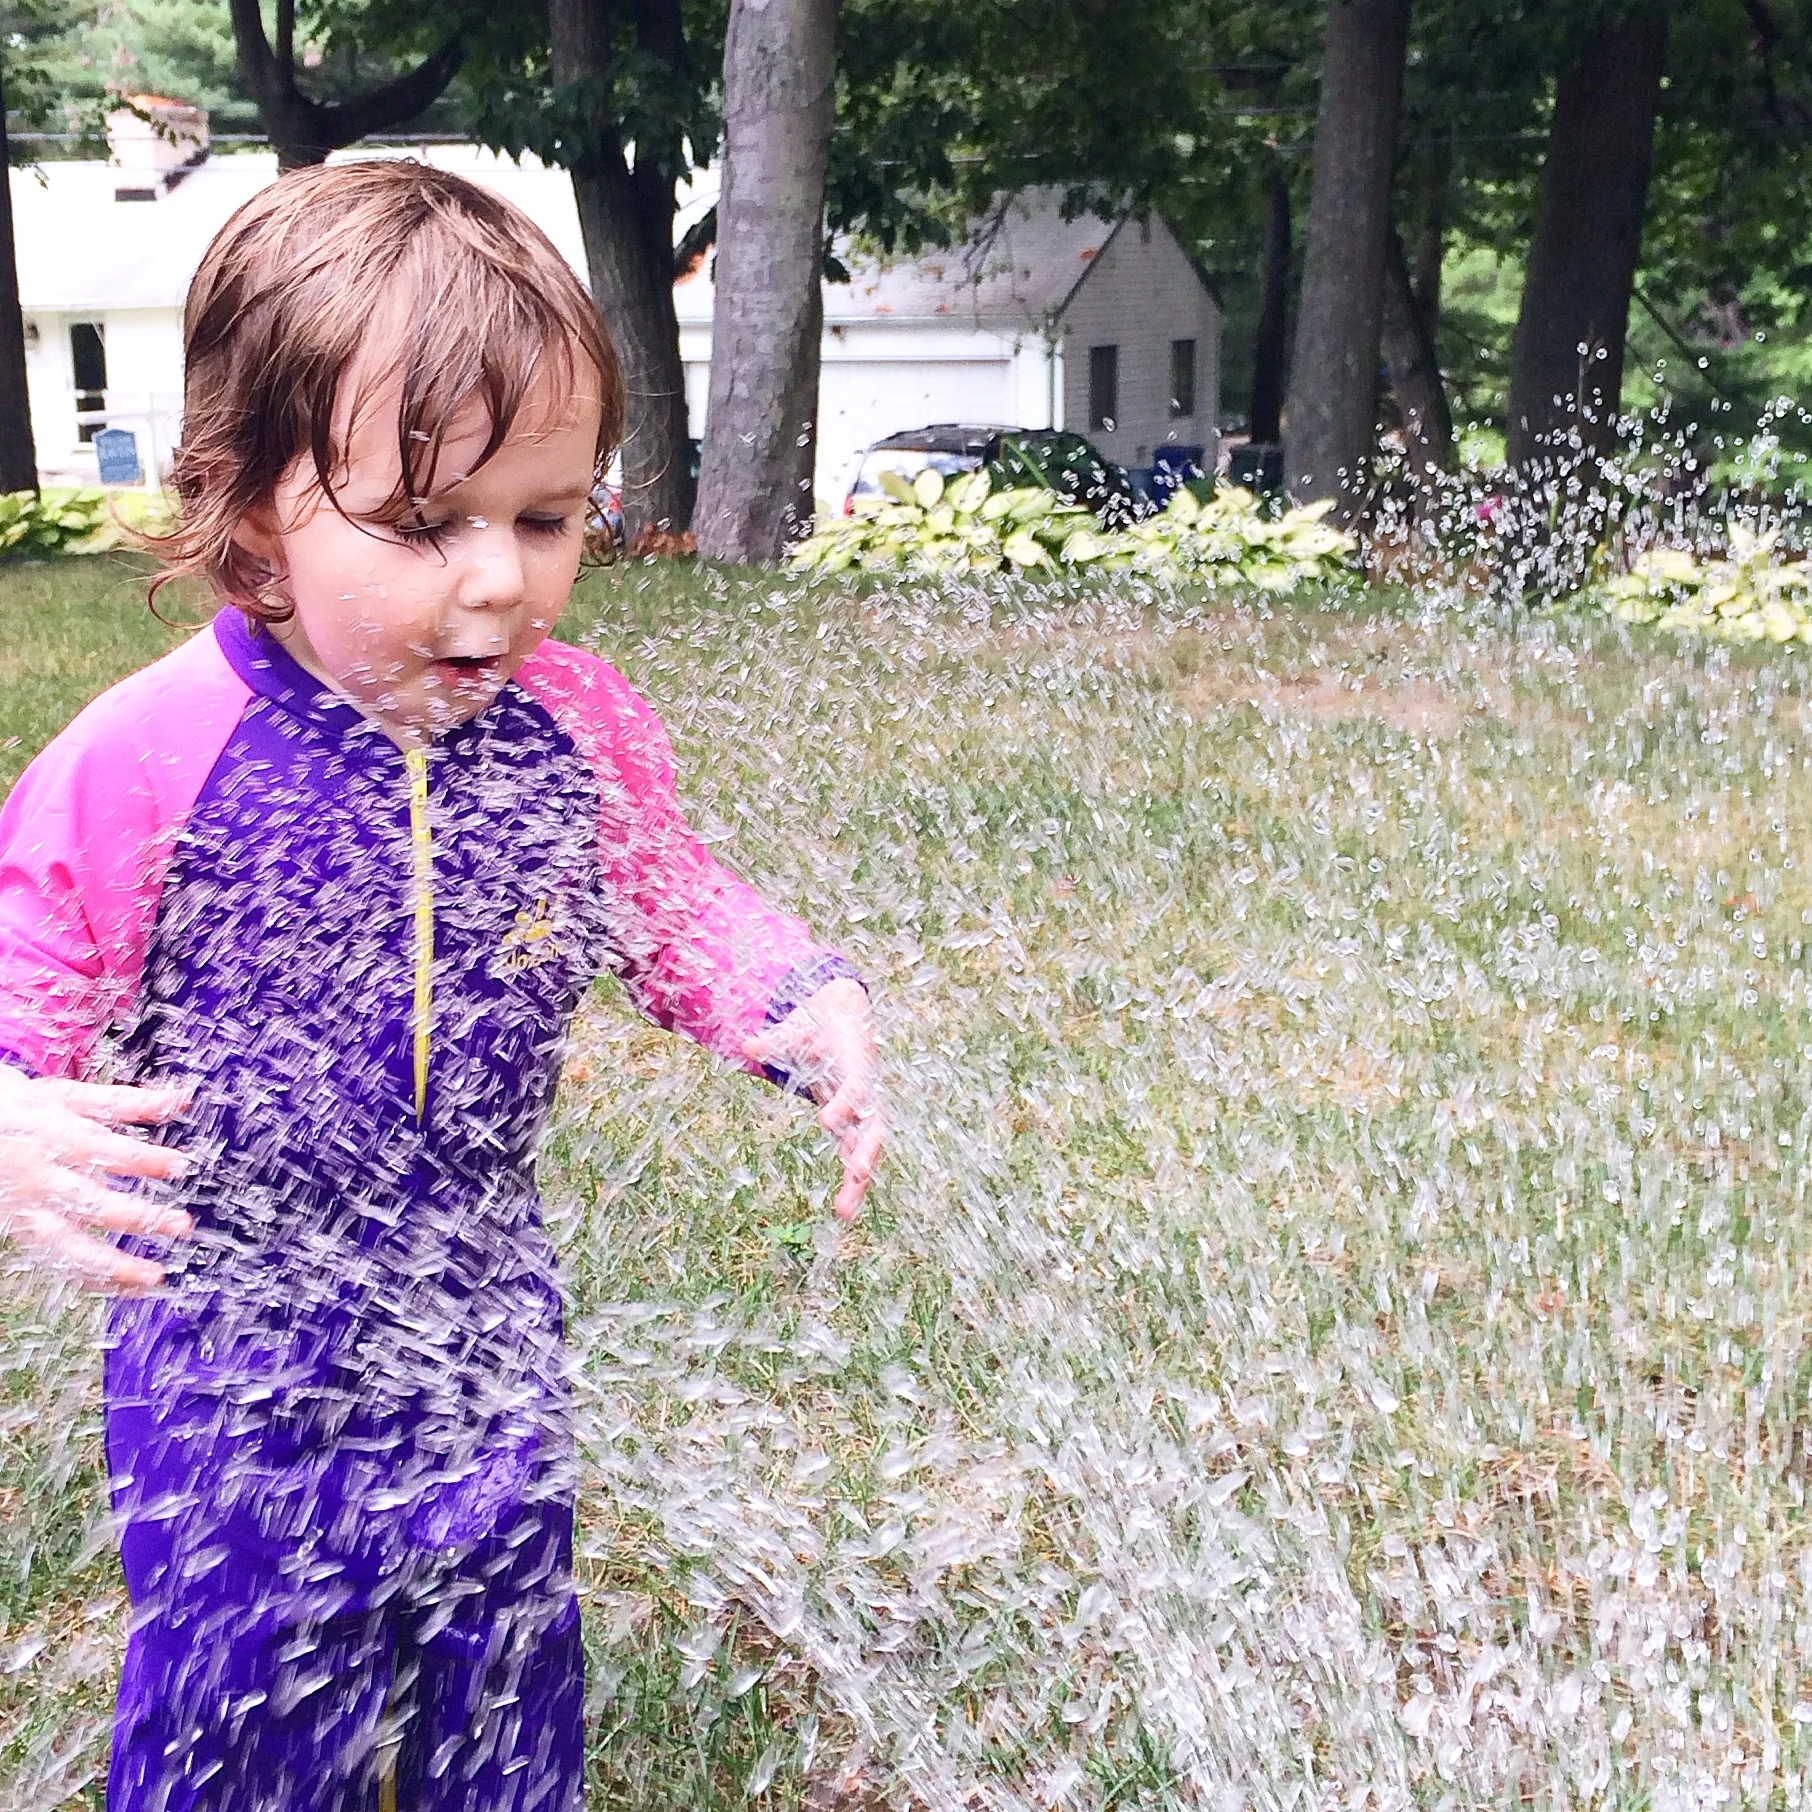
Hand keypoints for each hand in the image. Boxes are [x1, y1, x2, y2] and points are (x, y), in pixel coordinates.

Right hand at [0, 1069, 193, 1292]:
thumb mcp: (69, 1097)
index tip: (180, 1166)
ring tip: (152, 1277)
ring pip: (69, 1245)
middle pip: (93, 1204)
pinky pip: (56, 1260)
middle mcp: (45, 1177)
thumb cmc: (19, 1110)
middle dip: (139, 1217)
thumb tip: (182, 1099)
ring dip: (113, 1264)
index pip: (110, 1152)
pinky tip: (123, 1287)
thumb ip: (127, 1102)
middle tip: (181, 1225)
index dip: (147, 1160)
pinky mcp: (20, 1229)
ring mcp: (30, 1208)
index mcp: (59, 1138)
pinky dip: (90, 1276)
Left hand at [743, 977, 882, 1221]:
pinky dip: (851, 1181)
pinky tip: (844, 1209)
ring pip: (866, 1149)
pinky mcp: (853, 1125)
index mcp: (857, 1063)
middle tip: (859, 1174)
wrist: (844, 1022)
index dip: (845, 1103)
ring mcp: (862, 1112)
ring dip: (858, 1180)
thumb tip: (746, 1044)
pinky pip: (854, 1155)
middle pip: (872, 1126)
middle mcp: (866, 1092)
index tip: (827, 1121)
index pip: (855, 1087)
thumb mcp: (798, 1029)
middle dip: (866, 1151)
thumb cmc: (820, 1026)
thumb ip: (776, 1041)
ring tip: (846, 1213)